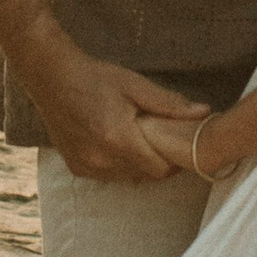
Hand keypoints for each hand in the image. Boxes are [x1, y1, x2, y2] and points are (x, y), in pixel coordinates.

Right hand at [18, 36, 210, 181]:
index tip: (179, 145)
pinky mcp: (76, 168)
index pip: (161, 169)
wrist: (51, 77)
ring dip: (138, 165)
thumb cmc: (96, 77)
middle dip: (158, 162)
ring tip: (139, 140)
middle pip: (146, 176)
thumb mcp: (136, 85)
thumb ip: (170, 105)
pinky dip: (118, 166)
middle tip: (162, 140)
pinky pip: (108, 176)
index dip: (175, 161)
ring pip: (128, 179)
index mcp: (119, 138)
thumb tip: (204, 113)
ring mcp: (86, 166)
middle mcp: (101, 159)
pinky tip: (117, 144)